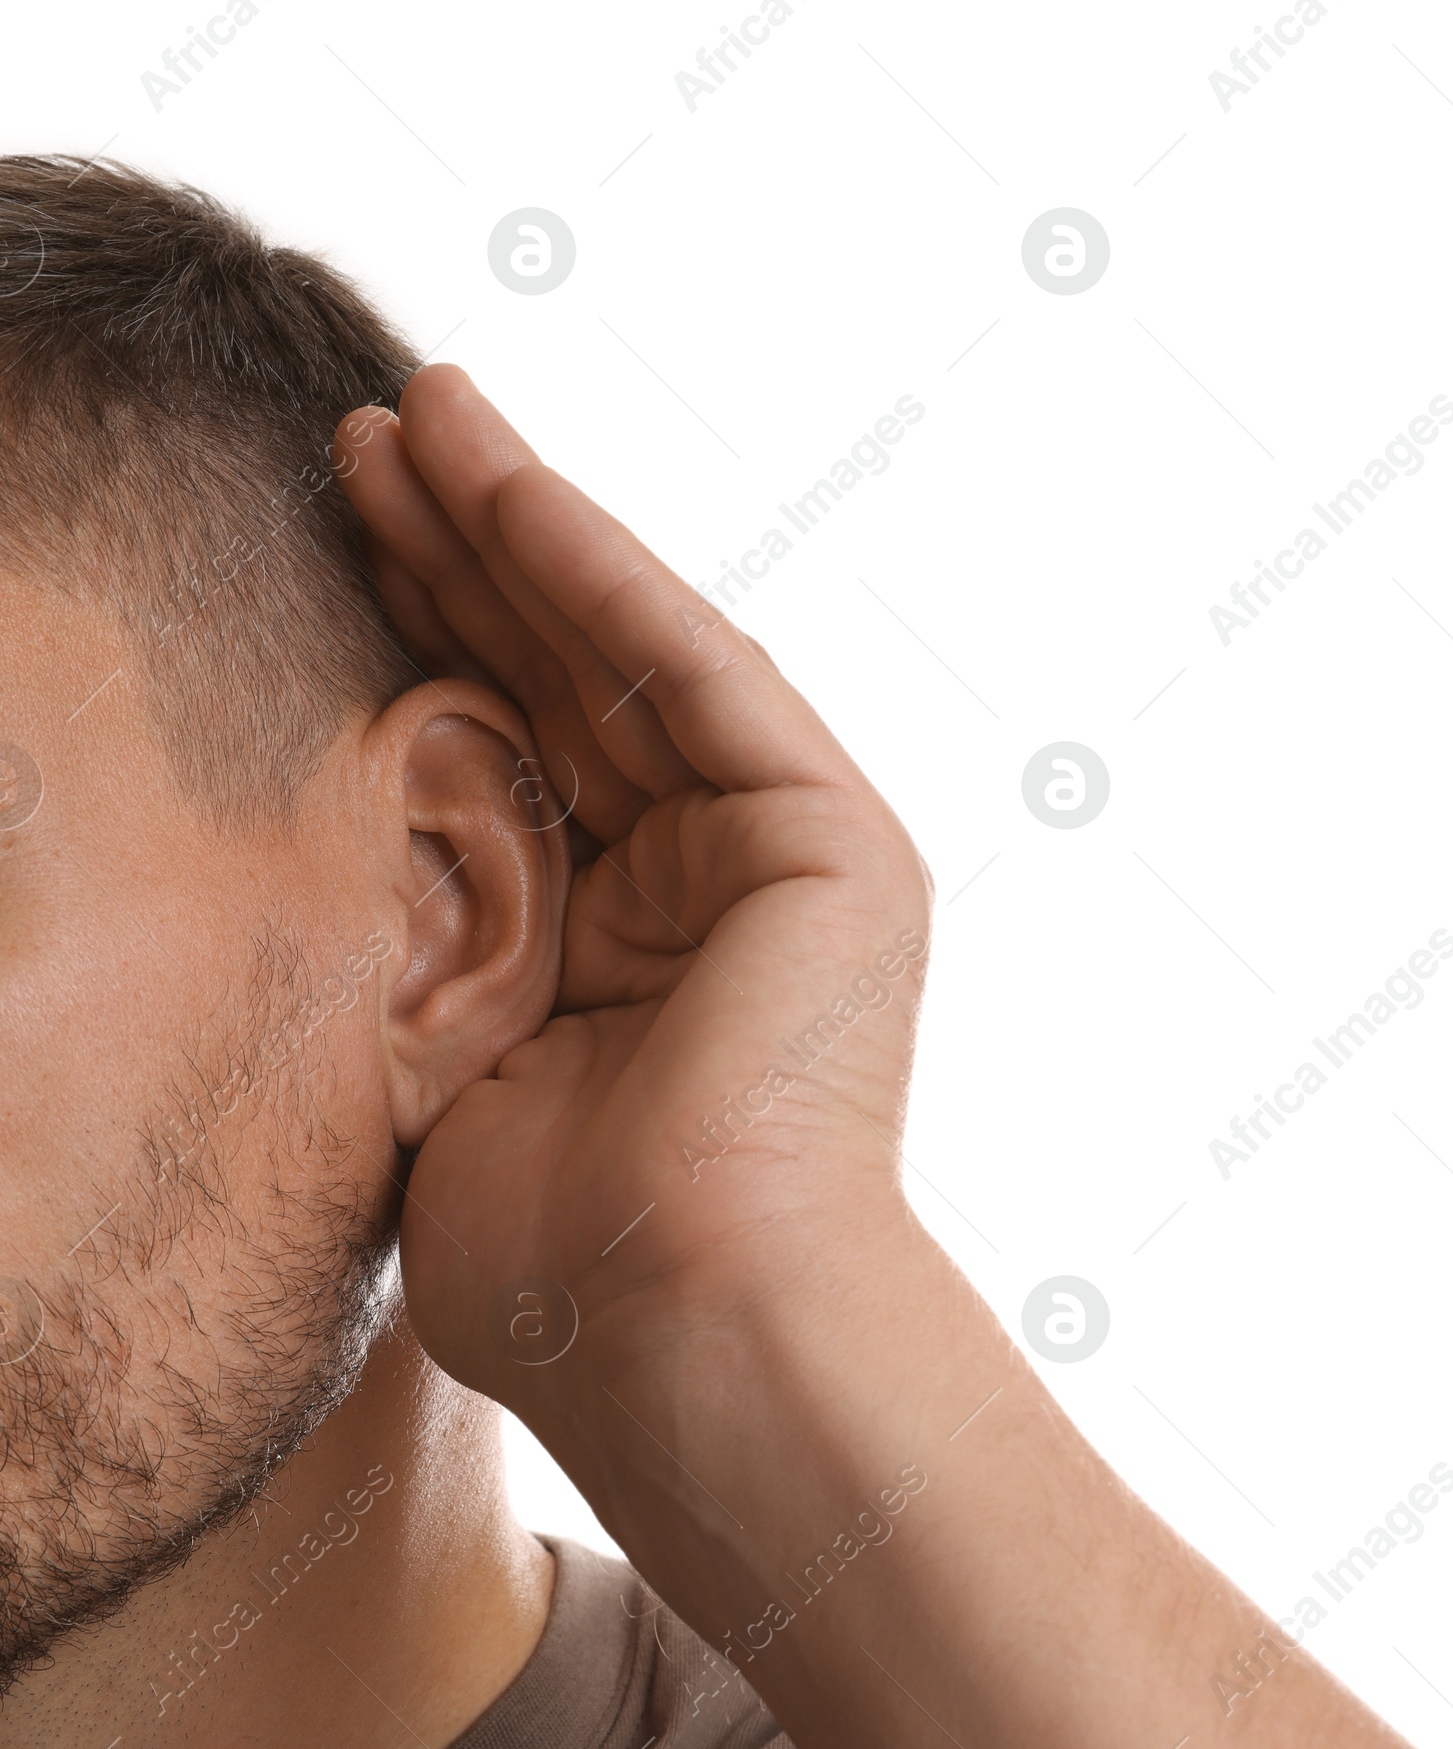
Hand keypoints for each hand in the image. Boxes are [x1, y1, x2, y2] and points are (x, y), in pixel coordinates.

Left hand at [336, 368, 928, 1503]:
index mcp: (622, 952)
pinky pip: (689, 672)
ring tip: (403, 417)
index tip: (324, 551)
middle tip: (349, 446)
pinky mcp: (832, 841)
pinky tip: (494, 472)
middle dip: (454, 563)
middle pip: (563, 689)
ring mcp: (781, 859)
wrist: (679, 1331)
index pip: (513, 762)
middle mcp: (710, 890)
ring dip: (510, 527)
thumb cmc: (553, 1249)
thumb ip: (424, 931)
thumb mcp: (443, 1051)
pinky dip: (589, 567)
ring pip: (624, 657)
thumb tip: (330, 839)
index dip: (419, 647)